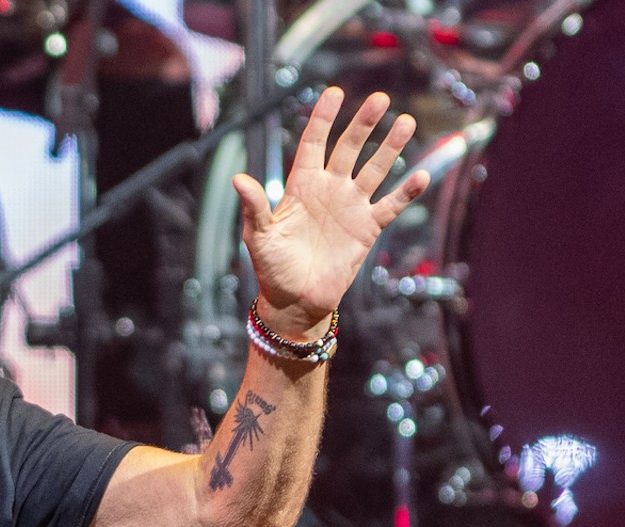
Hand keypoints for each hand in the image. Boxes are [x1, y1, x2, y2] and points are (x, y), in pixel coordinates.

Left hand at [232, 87, 430, 338]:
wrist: (295, 300)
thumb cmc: (271, 268)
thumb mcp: (258, 235)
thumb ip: (254, 206)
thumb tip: (238, 179)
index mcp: (301, 186)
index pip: (314, 143)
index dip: (323, 118)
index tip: (334, 92)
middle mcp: (329, 189)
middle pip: (349, 148)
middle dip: (363, 124)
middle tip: (379, 99)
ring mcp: (350, 206)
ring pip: (375, 169)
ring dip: (390, 147)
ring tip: (406, 122)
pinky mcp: (367, 228)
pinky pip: (391, 204)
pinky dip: (407, 191)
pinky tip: (421, 175)